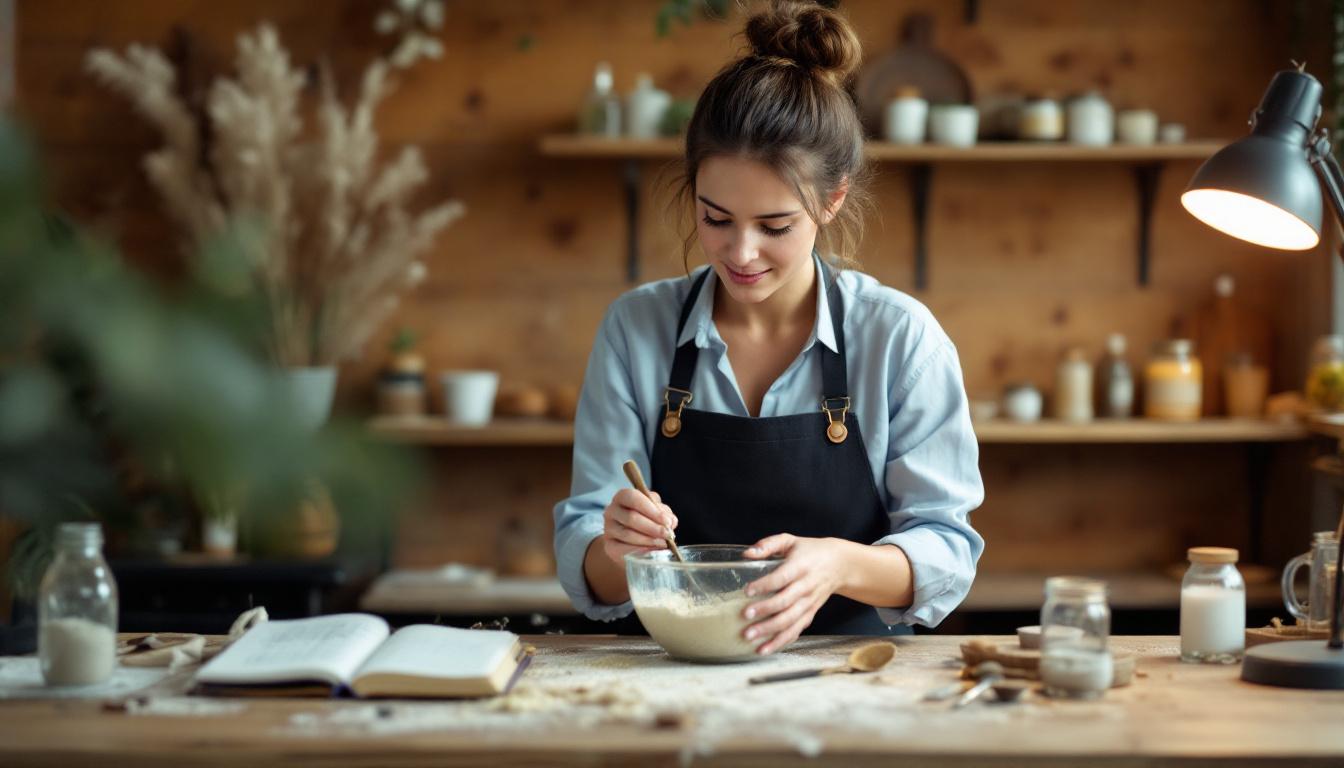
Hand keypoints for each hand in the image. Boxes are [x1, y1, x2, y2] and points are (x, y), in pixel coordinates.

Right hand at [601, 488, 676, 564]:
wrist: (632, 541)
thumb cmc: (646, 521)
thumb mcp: (656, 512)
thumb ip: (664, 513)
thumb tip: (670, 521)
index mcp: (623, 496)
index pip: (634, 498)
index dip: (652, 510)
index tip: (667, 522)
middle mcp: (612, 510)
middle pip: (631, 517)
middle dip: (653, 527)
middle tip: (668, 535)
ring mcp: (608, 529)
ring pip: (628, 534)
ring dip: (649, 540)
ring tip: (663, 543)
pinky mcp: (609, 546)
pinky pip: (623, 549)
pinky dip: (640, 550)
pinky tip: (652, 551)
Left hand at [740, 535, 848, 654]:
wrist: (840, 564)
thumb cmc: (809, 550)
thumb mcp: (790, 541)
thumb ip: (768, 545)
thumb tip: (746, 554)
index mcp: (800, 567)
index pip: (782, 578)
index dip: (765, 585)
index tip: (747, 591)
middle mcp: (805, 587)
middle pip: (785, 603)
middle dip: (765, 612)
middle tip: (745, 617)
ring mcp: (809, 603)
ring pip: (791, 621)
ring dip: (771, 632)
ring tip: (750, 638)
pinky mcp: (810, 614)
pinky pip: (796, 630)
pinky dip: (781, 641)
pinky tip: (765, 649)